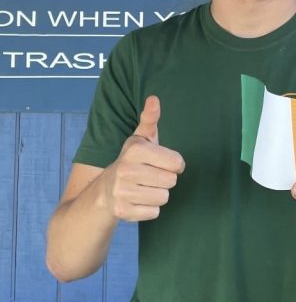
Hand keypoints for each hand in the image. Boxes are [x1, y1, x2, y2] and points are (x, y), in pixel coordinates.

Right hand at [103, 95, 184, 221]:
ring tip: (144, 187)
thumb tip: (154, 98)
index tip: (163, 162)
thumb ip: (150, 118)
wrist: (104, 190)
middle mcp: (125, 169)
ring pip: (164, 197)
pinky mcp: (122, 212)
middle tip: (150, 175)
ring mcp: (122, 192)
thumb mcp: (140, 138)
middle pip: (171, 181)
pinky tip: (137, 199)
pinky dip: (149, 208)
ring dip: (158, 194)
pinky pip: (154, 212)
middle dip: (165, 179)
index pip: (176, 162)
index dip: (174, 164)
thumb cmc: (132, 160)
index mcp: (135, 149)